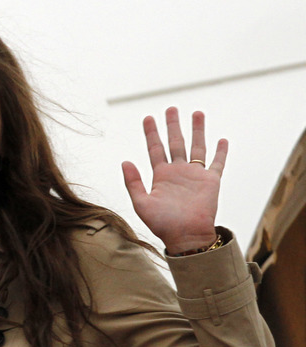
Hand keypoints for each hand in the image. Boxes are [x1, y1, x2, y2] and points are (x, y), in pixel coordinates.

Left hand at [121, 107, 226, 254]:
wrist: (186, 238)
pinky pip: (217, 164)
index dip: (151, 133)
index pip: (155, 148)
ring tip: (197, 113)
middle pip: (175, 142)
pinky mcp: (211, 182)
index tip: (148, 117)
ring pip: (196, 147)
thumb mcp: (141, 203)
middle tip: (172, 108)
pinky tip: (222, 140)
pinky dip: (220, 152)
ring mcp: (195, 176)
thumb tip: (125, 161)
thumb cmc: (162, 224)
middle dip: (173, 125)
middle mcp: (178, 172)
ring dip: (197, 131)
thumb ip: (133, 182)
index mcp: (160, 175)